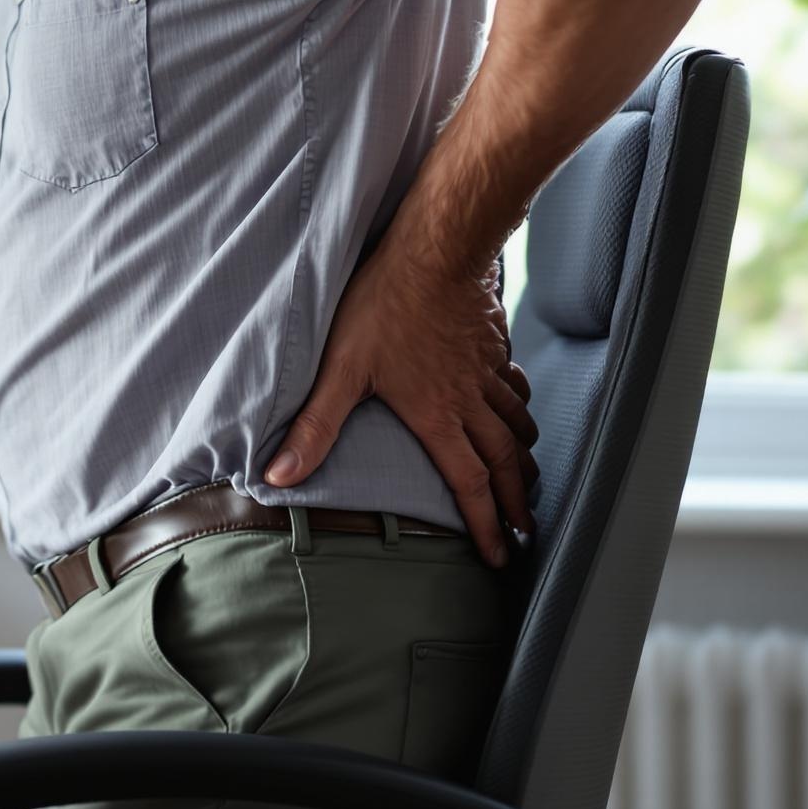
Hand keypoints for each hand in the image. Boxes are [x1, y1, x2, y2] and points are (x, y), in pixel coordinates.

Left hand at [262, 241, 538, 565]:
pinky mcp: (493, 345)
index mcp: (437, 417)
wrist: (433, 254)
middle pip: (503, 464)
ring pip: (517, 427)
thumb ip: (314, 426)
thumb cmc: (382, 307)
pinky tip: (521, 411)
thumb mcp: (339, 369)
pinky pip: (516, 387)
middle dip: (515, 504)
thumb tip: (279, 475)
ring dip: (524, 461)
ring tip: (528, 483)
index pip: (467, 484)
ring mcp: (486, 372)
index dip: (484, 525)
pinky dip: (523, 408)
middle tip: (525, 532)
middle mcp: (469, 402)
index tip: (500, 555)